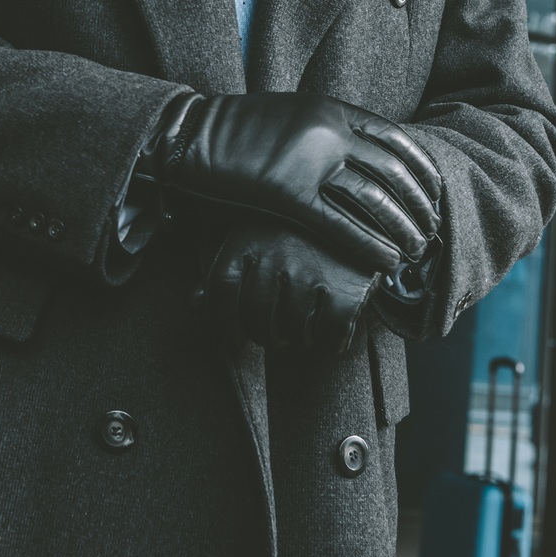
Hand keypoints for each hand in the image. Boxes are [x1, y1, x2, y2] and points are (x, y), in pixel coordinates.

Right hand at [156, 93, 441, 274]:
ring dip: (403, 230)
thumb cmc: (238, 132)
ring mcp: (310, 162)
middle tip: (431, 232)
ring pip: (375, 202)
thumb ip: (330, 129)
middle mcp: (329, 131)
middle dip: (421, 207)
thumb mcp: (293, 114)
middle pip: (394, 173)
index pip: (398, 139)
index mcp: (332, 109)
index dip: (424, 171)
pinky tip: (386, 262)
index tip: (436, 194)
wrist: (189, 138)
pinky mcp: (289, 194)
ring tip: (415, 253)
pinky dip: (371, 247)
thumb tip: (364, 156)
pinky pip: (343, 226)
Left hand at [203, 221, 374, 352]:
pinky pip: (329, 333)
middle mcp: (276, 251)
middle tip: (275, 335)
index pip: (221, 288)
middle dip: (264, 334)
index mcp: (248, 236)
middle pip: (255, 315)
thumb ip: (225, 272)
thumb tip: (193, 305)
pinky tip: (328, 334)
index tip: (232, 344)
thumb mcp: (256, 237)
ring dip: (295, 338)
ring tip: (301, 329)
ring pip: (291, 328)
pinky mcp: (347, 286)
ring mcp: (312, 269)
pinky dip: (328, 342)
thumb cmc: (297, 231)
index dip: (222, 324)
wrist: (363, 211)